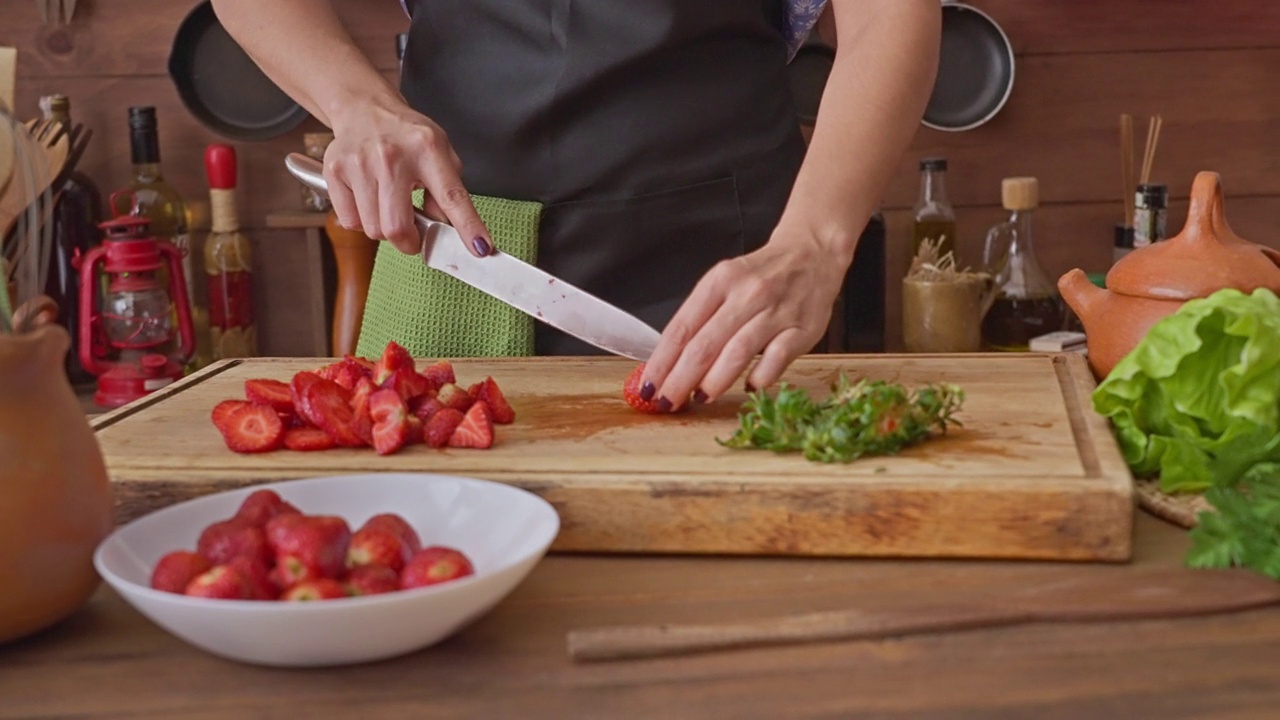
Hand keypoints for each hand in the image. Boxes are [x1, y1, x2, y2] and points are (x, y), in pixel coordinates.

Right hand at [324, 100, 492, 256]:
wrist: (365, 109)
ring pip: (373, 229)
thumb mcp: (440, 153)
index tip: (480, 249)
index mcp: (428, 149)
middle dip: (409, 242)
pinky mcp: (335, 171)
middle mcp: (392, 156)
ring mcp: (360, 163)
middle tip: (413, 235)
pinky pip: (350, 221)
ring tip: (389, 205)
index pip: (452, 196)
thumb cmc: (407, 137)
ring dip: (385, 229)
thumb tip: (447, 230)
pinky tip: (368, 198)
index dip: (468, 227)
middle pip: (397, 227)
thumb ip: (449, 190)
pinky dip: (362, 220)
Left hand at [640, 231, 848, 410]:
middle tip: (666, 401)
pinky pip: (778, 357)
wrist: (812, 253)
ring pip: (738, 351)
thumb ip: (701, 318)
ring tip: (699, 398)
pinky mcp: (804, 328)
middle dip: (680, 379)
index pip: (681, 328)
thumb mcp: (724, 283)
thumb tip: (670, 364)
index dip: (661, 361)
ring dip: (715, 381)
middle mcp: (747, 294)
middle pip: (704, 344)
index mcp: (720, 281)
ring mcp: (776, 311)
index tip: (648, 385)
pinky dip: (761, 376)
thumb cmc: (760, 275)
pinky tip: (749, 387)